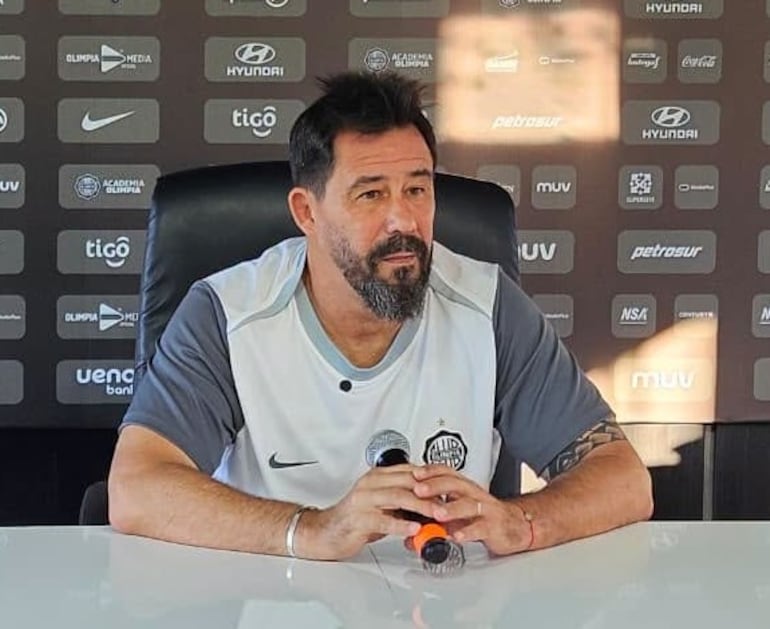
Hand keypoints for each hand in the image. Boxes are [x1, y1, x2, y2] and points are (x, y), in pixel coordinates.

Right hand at [297, 464, 439, 560]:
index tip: (448, 486)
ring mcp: (364, 500)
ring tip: (437, 514)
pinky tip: (414, 529)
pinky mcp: (359, 519)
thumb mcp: (382, 503)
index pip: (409, 470)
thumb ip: (403, 500)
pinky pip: (383, 521)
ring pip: (398, 497)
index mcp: (377, 476)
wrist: (325, 531)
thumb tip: (431, 504)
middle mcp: (371, 484)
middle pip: (407, 481)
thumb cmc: (355, 517)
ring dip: (421, 506)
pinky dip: (401, 525)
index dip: (431, 478)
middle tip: (449, 501)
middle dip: (431, 491)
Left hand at [412, 465, 532, 555]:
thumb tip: (411, 529)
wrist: (515, 525)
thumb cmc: (483, 516)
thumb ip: (435, 519)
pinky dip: (468, 532)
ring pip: (468, 505)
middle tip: (418, 489)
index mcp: (464, 487)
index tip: (413, 472)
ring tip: (437, 514)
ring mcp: (485, 509)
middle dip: (435, 486)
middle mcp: (474, 494)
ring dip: (451, 509)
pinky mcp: (494, 527)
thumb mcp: (458, 514)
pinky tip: (456, 536)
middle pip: (454, 484)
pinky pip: (480, 528)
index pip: (446, 472)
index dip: (430, 471)